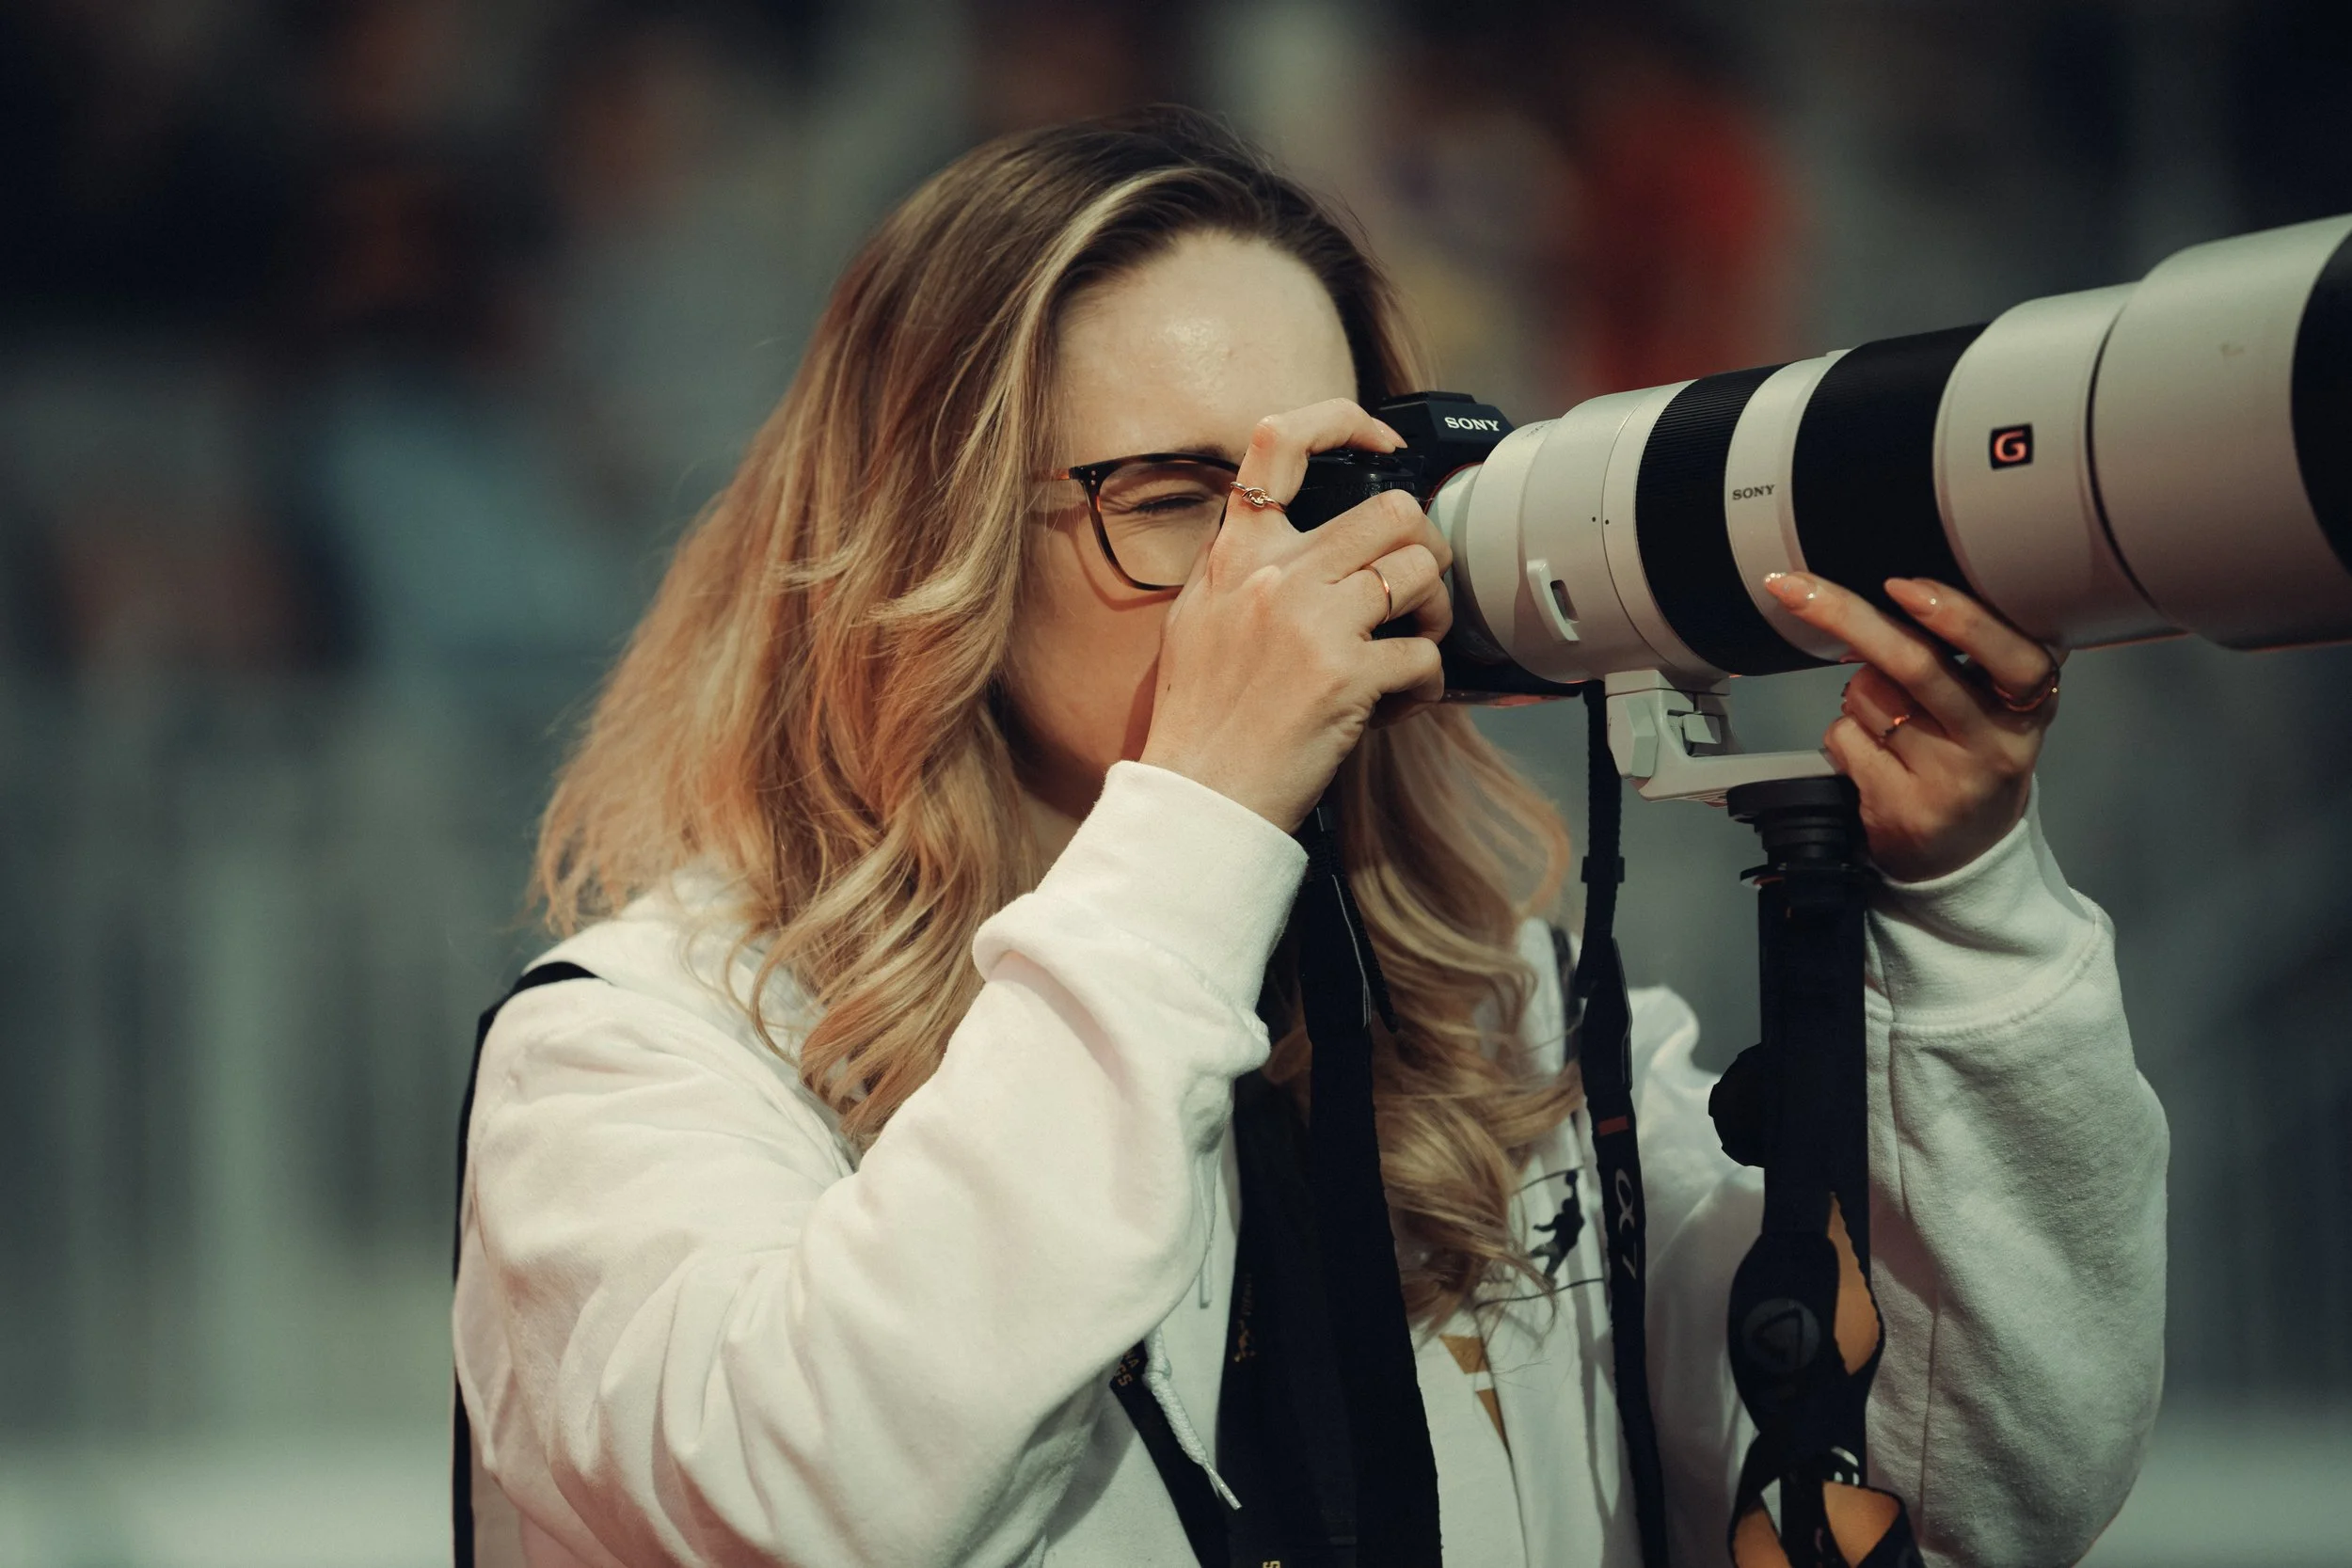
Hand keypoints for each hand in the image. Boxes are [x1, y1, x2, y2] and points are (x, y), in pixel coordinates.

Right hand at [1139, 399, 1453, 831]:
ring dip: (1434, 611)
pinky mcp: (1347, 675)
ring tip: (1408, 647)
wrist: (1198, 797)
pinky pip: (1426, 655)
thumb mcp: (1197, 619)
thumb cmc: (1200, 720)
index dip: (1343, 421)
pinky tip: (1395, 704)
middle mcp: (1274, 573)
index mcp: (1235, 554)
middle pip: (1392, 510)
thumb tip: (1292, 535)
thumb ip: (1240, 567)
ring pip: (1422, 569)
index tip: (1381, 442)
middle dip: (1420, 547)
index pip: (1280, 442)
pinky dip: (1424, 685)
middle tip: (1412, 588)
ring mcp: (1312, 620)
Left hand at [1762, 572, 2061, 882]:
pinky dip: (1843, 733)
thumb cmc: (1972, 758)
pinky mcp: (1902, 810)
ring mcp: (1948, 783)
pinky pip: (1845, 738)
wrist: (1966, 855)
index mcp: (2029, 707)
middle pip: (1918, 668)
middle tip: (1796, 588)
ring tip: (1889, 721)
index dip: (1961, 619)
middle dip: (1848, 617)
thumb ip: (1974, 656)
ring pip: (1869, 696)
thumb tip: (1907, 591)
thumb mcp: (1997, 708)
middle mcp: (1996, 745)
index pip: (2014, 659)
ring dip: (1857, 691)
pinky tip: (1872, 757)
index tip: (1904, 587)